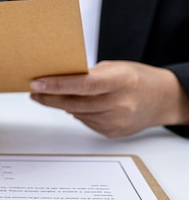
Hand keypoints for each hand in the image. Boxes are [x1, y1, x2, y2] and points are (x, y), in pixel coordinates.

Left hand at [29, 60, 188, 137]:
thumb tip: (57, 80)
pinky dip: (77, 113)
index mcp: (121, 81)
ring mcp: (117, 120)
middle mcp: (120, 103)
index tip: (36, 84)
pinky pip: (85, 122)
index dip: (56, 85)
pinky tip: (79, 105)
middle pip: (74, 103)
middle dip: (49, 97)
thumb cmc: (136, 78)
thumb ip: (88, 74)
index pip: (82, 84)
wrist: (163, 99)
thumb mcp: (114, 68)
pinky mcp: (113, 132)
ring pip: (76, 114)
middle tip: (35, 92)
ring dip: (62, 105)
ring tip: (54, 95)